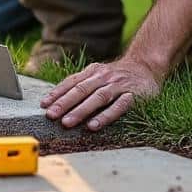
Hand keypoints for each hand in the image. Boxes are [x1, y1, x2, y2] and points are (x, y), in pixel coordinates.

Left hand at [40, 57, 163, 130]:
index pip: (71, 82)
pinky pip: (118, 107)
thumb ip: (81, 84)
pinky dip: (106, 116)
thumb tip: (55, 100)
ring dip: (81, 111)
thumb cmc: (117, 76)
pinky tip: (94, 126)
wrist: (147, 65)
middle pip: (81, 90)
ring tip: (67, 123)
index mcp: (93, 72)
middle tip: (51, 116)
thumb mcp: (98, 74)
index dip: (57, 93)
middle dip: (64, 104)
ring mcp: (118, 86)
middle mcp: (104, 77)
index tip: (44, 105)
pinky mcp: (133, 96)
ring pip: (97, 98)